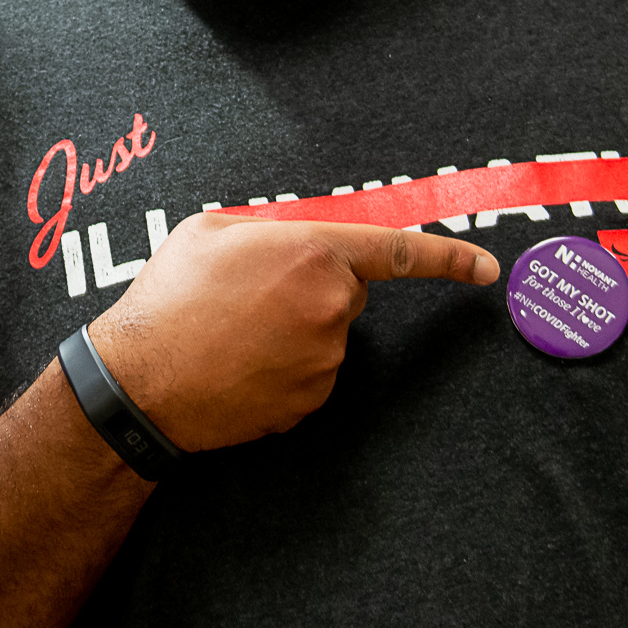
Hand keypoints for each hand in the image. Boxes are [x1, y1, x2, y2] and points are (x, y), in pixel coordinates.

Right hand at [85, 212, 494, 452]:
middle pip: (346, 290)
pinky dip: (282, 367)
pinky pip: (309, 373)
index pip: (397, 251)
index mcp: (312, 252)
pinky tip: (238, 363)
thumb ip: (267, 228)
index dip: (448, 258)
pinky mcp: (311, 399)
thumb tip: (289, 241)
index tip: (485, 268)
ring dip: (292, 328)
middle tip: (248, 294)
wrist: (141, 381)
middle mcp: (330, 306)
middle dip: (311, 286)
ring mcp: (325, 359)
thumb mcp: (210, 231)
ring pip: (325, 333)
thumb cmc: (169, 298)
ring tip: (230, 331)